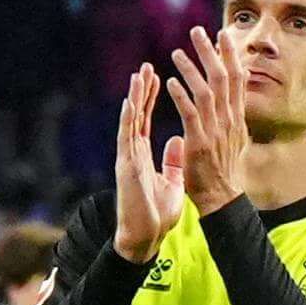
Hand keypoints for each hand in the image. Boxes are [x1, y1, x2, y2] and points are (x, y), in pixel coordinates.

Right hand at [109, 72, 185, 258]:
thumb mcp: (171, 181)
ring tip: (139, 75)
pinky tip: (132, 102)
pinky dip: (129, 120)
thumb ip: (172, 160)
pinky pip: (128, 139)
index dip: (151, 98)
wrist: (146, 237)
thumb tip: (178, 140)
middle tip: (146, 67)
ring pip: (130, 122)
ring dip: (135, 98)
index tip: (157, 76)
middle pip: (137, 115)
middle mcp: (133, 152)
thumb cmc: (157, 214)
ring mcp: (128, 158)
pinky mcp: (127, 168)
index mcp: (142, 155)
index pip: (146, 119)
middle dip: (142, 90)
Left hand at [164, 23, 251, 215]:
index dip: (230, 55)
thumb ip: (232, 119)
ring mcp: (215, 130)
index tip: (223, 34)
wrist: (221, 198)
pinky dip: (181, 95)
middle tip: (198, 31)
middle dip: (211, 52)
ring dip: (192, 69)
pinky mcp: (199, 142)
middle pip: (223, 78)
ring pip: (206, 91)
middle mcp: (229, 120)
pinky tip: (170, 82)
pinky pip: (190, 113)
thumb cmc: (224, 170)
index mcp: (236, 118)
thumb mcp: (235, 139)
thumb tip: (234, 103)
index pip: (237, 79)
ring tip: (177, 52)